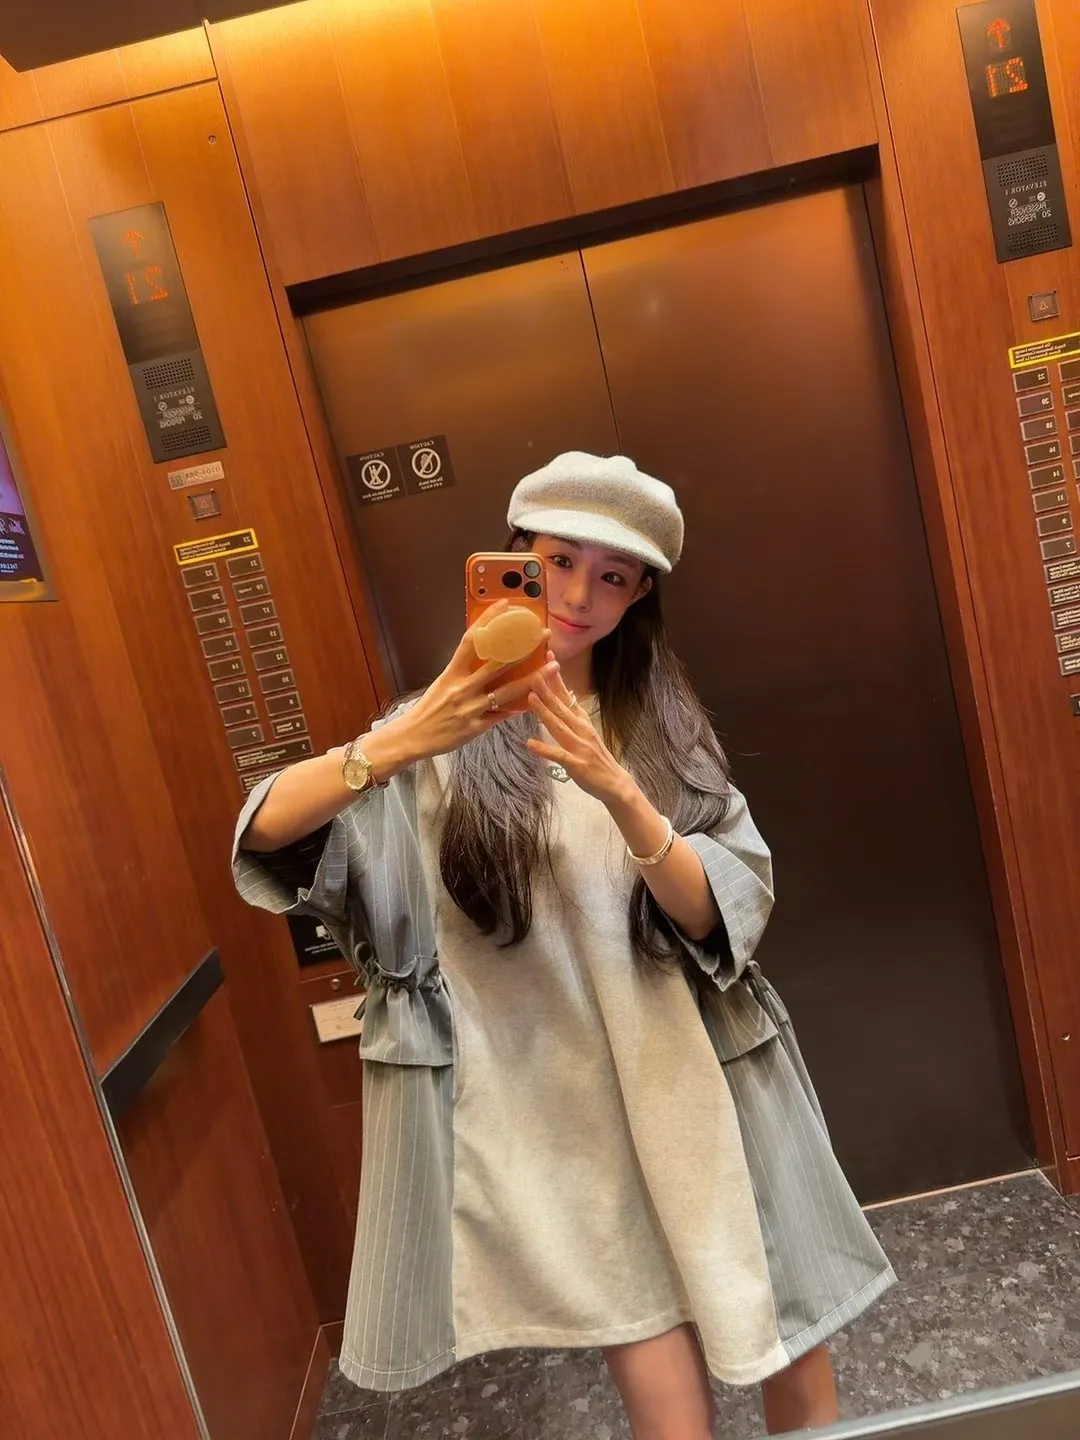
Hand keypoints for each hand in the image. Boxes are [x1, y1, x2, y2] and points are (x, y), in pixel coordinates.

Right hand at [373, 601, 552, 771]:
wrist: (412, 737)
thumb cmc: (429, 708)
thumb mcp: (443, 683)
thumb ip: (464, 670)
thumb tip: (487, 654)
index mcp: (451, 672)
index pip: (471, 640)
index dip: (488, 620)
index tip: (506, 604)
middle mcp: (462, 687)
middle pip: (497, 663)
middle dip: (523, 647)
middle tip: (543, 634)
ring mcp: (470, 708)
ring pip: (508, 690)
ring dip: (533, 678)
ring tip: (553, 666)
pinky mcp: (475, 727)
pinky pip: (502, 715)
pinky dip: (518, 708)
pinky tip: (536, 700)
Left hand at [525, 660, 634, 805]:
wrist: (615, 783)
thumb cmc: (597, 758)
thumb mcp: (586, 732)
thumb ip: (575, 714)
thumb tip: (568, 694)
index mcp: (581, 722)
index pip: (567, 695)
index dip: (556, 677)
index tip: (548, 657)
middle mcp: (581, 730)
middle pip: (561, 707)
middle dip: (547, 689)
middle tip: (534, 672)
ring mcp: (579, 747)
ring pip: (559, 726)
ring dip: (544, 712)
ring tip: (531, 698)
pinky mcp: (577, 764)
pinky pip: (558, 755)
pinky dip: (544, 749)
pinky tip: (530, 743)